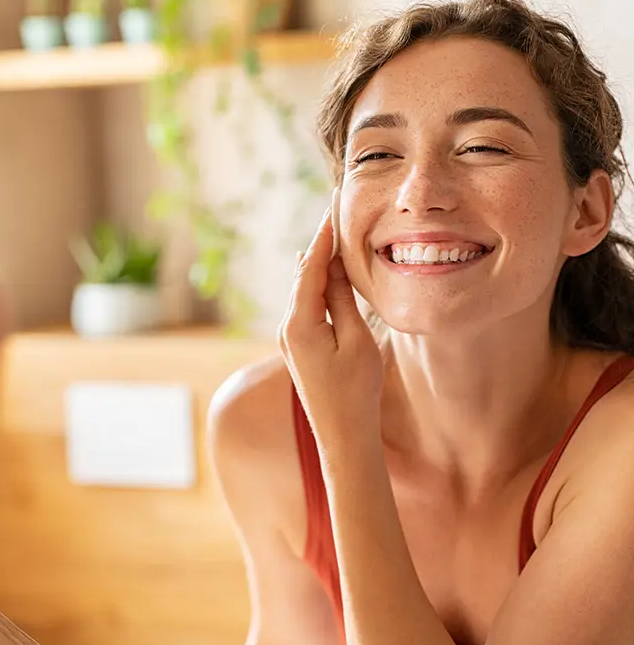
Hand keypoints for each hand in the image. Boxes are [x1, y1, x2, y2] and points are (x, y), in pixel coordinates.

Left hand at [278, 207, 384, 451]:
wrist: (342, 437)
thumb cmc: (356, 392)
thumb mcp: (356, 340)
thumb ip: (341, 300)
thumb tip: (330, 265)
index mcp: (299, 323)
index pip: (310, 267)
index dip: (323, 236)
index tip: (331, 207)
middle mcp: (286, 327)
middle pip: (302, 275)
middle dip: (318, 244)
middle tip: (331, 211)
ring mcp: (288, 338)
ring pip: (302, 290)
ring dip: (316, 264)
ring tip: (329, 234)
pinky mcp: (297, 346)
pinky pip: (304, 306)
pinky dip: (314, 285)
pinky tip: (319, 271)